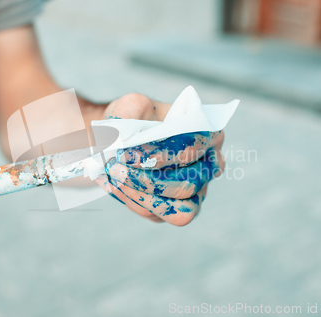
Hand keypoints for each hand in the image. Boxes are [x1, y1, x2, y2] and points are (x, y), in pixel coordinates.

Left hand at [95, 93, 224, 225]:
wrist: (120, 139)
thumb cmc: (134, 120)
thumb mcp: (131, 106)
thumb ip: (131, 112)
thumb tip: (124, 135)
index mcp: (208, 134)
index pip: (191, 148)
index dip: (160, 154)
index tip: (126, 154)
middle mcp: (209, 166)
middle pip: (188, 183)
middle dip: (148, 179)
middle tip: (114, 167)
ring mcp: (197, 191)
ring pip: (179, 209)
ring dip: (140, 194)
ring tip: (112, 175)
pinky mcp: (176, 210)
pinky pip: (158, 215)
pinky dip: (131, 200)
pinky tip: (112, 183)